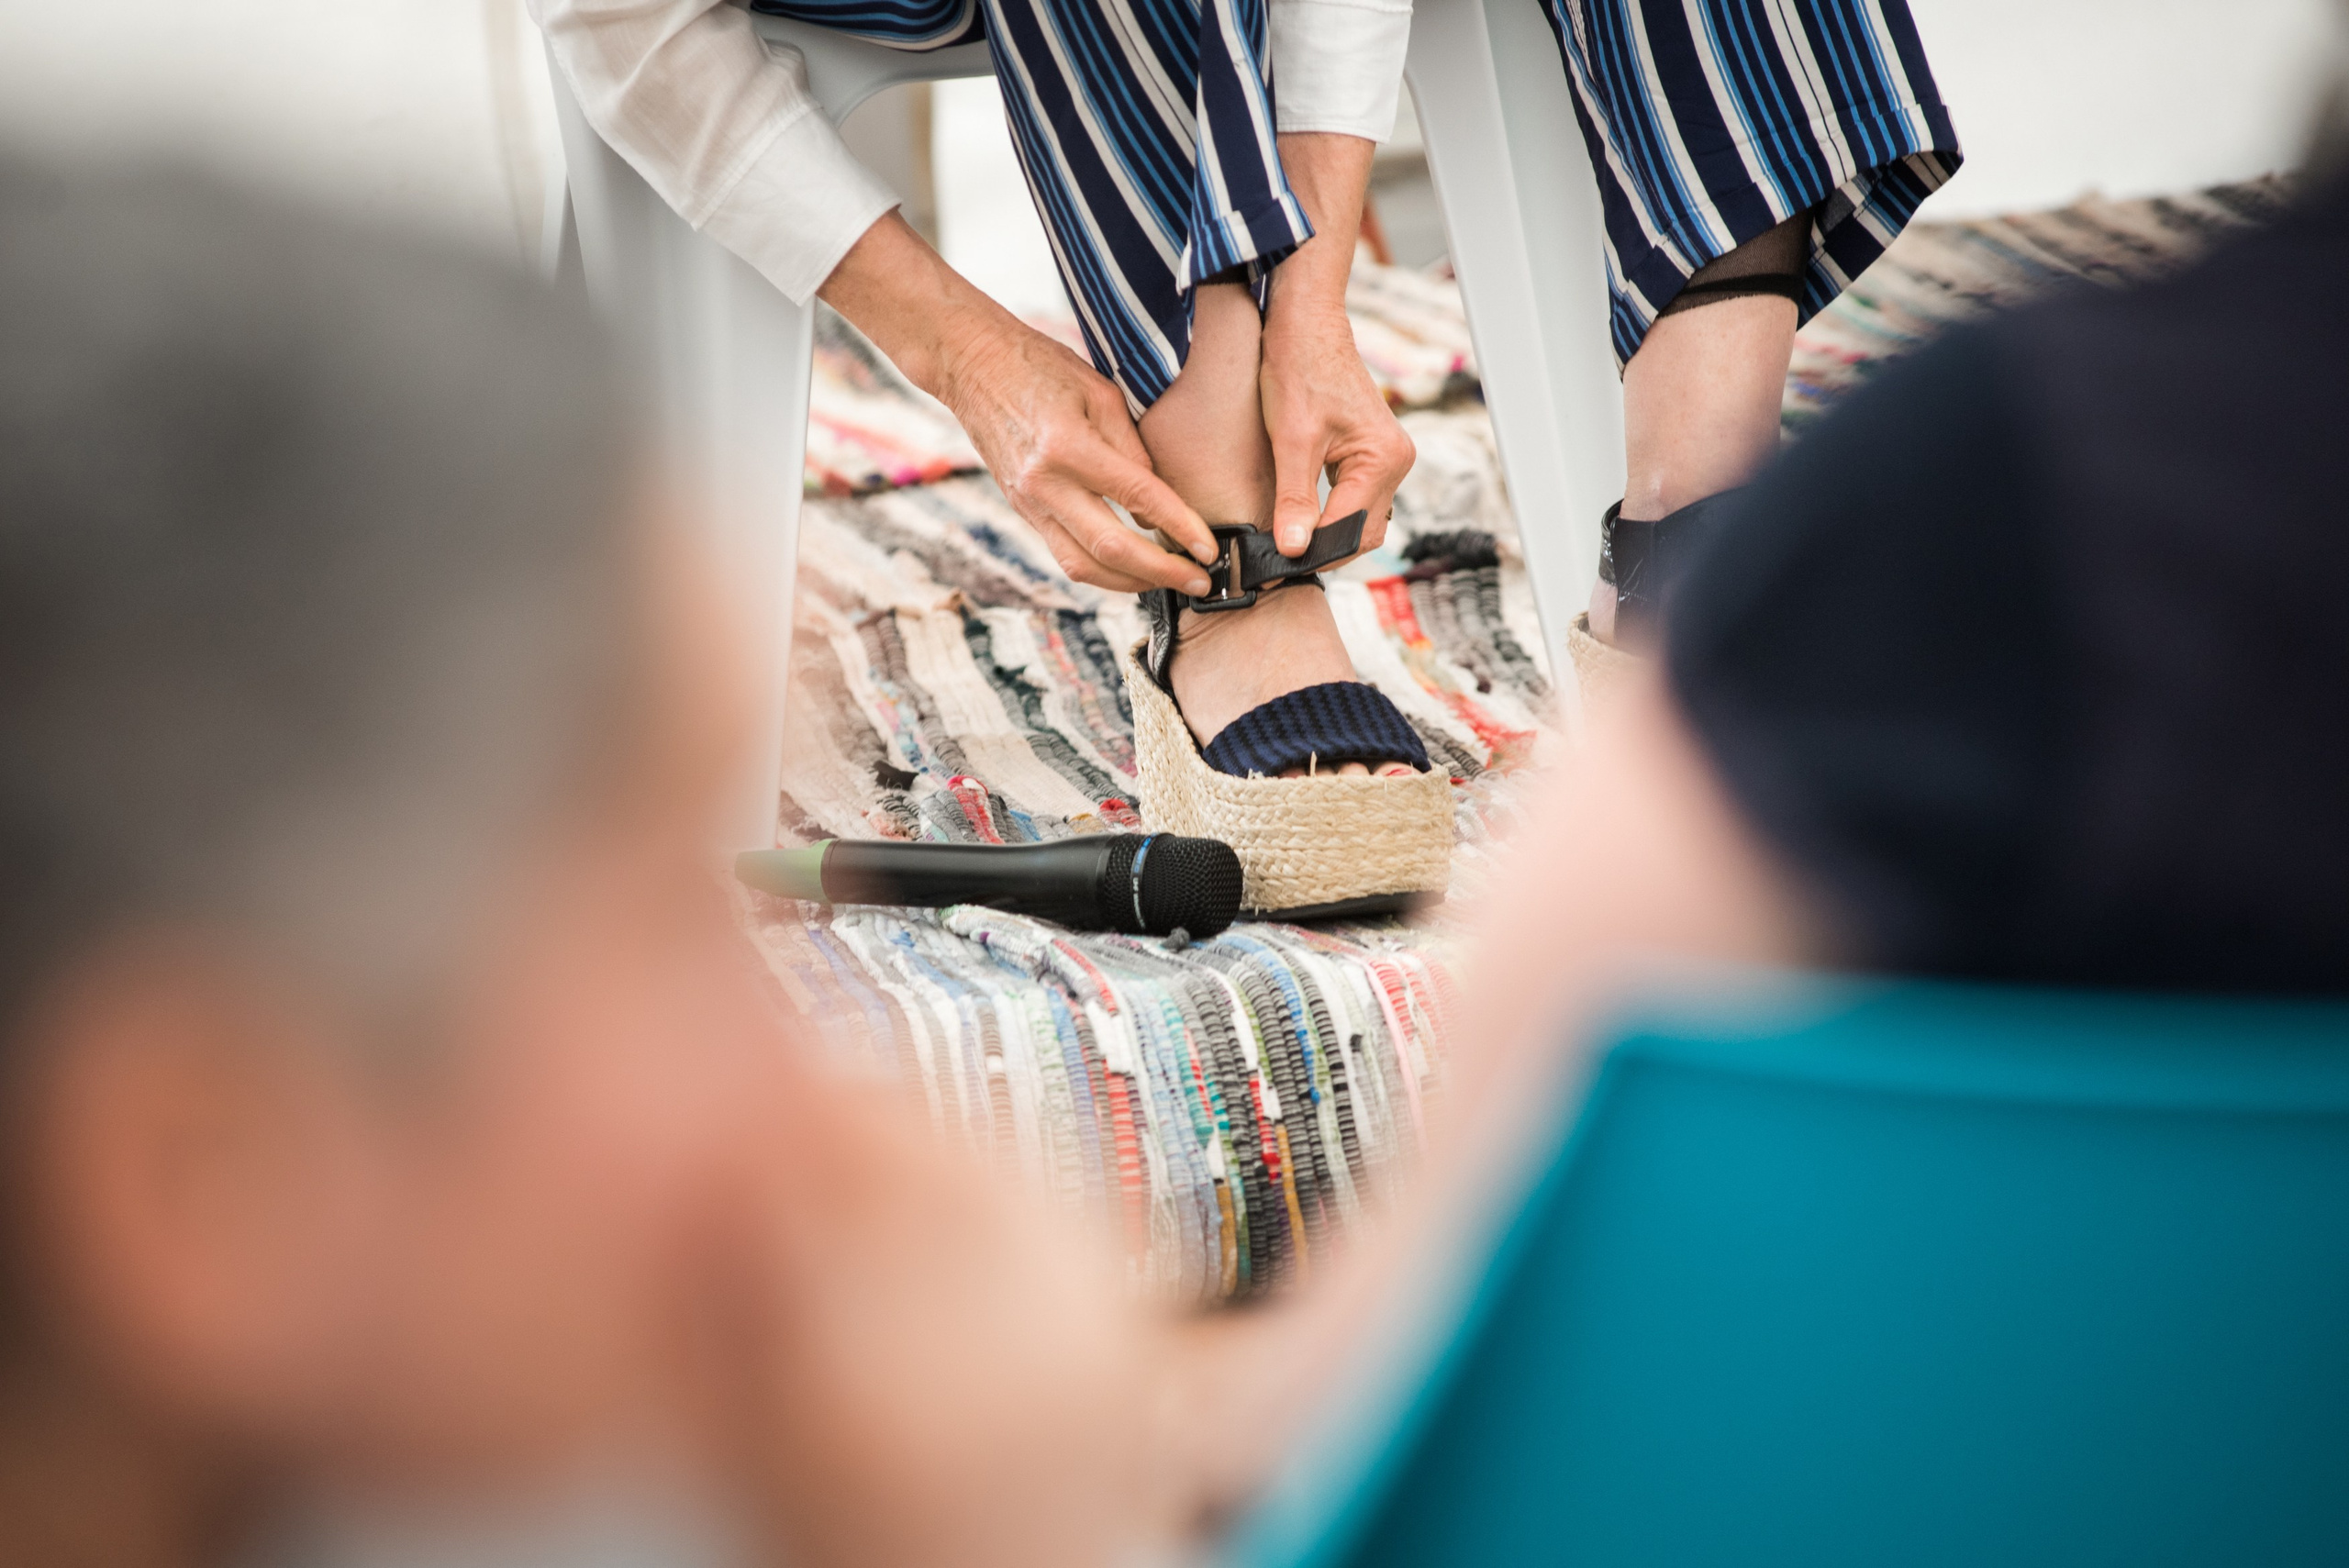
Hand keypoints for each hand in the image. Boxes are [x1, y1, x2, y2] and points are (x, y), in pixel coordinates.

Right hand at [819, 214, 1214, 595]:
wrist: (972, 364)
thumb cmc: (1041, 366)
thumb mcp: (1099, 391)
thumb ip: (1132, 447)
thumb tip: (1158, 501)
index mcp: (1068, 445)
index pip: (1138, 497)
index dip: (1179, 527)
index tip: (1209, 548)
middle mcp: (1044, 483)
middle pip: (1111, 549)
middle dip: (1162, 573)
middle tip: (1200, 581)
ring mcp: (1029, 503)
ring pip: (1084, 567)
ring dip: (1132, 583)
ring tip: (1170, 581)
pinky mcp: (1023, 512)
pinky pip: (1066, 555)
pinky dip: (1103, 571)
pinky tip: (1132, 569)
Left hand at [1261, 132, 1415, 558]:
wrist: (1304, 322)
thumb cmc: (1298, 369)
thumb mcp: (1291, 439)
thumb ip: (1295, 499)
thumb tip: (1293, 551)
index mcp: (1383, 459)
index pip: (1350, 531)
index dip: (1313, 556)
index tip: (1274, 571)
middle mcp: (1395, 462)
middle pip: (1362, 532)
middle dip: (1324, 552)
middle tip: (1276, 566)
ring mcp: (1386, 457)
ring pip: (1360, 519)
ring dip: (1327, 536)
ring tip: (1284, 548)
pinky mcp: (1371, 452)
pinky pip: (1355, 498)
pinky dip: (1330, 515)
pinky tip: (1300, 521)